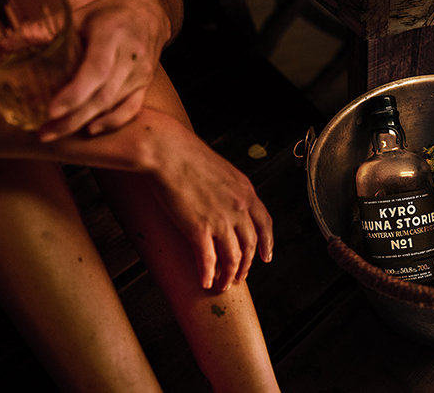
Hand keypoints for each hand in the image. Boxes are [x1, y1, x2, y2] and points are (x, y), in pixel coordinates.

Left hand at [39, 0, 170, 141]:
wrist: (151, 13)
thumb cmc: (111, 13)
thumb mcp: (78, 14)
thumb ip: (43, 31)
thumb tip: (2, 47)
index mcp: (113, 35)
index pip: (96, 70)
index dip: (75, 93)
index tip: (51, 111)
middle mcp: (131, 57)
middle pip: (103, 95)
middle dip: (73, 118)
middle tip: (44, 133)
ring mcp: (141, 74)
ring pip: (114, 105)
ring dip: (85, 123)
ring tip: (55, 134)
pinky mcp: (145, 85)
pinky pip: (130, 110)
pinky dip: (112, 123)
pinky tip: (90, 131)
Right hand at [146, 122, 273, 291]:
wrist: (166, 150)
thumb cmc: (184, 153)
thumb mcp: (219, 168)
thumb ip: (227, 187)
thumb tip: (222, 200)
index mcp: (245, 190)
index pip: (265, 223)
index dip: (267, 243)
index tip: (266, 256)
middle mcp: (238, 207)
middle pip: (250, 245)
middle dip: (246, 265)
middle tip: (239, 276)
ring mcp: (220, 220)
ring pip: (233, 258)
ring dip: (228, 275)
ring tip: (222, 284)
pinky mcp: (198, 230)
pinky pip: (208, 261)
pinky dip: (207, 275)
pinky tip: (204, 281)